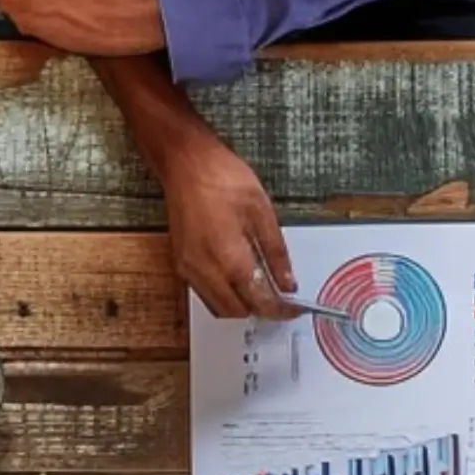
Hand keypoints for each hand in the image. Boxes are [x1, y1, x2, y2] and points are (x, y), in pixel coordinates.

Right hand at [157, 134, 298, 317]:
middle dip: (261, 310)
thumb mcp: (261, 211)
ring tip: (261, 288)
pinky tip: (238, 278)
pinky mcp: (180, 262)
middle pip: (237, 311)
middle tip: (280, 299)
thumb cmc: (220, 177)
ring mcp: (188, 268)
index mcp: (229, 258)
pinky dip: (224, 294)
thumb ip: (276, 252)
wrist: (185, 162)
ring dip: (241, 304)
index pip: (260, 301)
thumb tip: (288, 281)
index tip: (294, 309)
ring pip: (218, 306)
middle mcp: (205, 270)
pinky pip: (204, 293)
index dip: (280, 310)